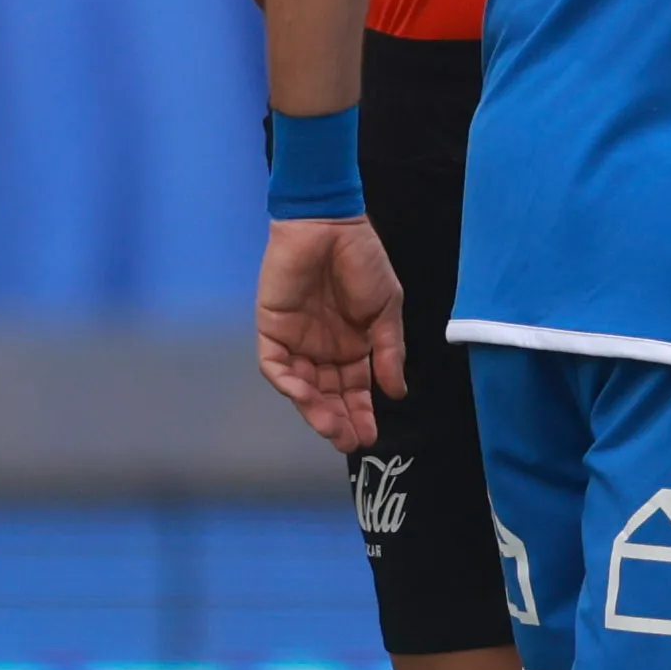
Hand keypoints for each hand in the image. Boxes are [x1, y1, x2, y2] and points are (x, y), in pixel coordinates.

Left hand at [256, 219, 403, 454]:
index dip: (363, 413)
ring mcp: (297, 341)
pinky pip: (276, 365)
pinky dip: (289, 383)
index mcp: (354, 345)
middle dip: (339, 419)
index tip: (371, 437)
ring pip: (303, 386)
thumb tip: (398, 392)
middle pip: (329, 394)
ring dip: (315, 409)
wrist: (329, 227)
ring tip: (332, 429)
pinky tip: (306, 396)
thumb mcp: (387, 309)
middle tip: (350, 442)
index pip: (356, 389)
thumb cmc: (363, 261)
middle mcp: (324, 349)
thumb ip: (388, 350)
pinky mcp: (272, 330)